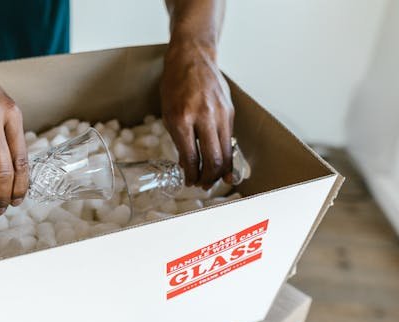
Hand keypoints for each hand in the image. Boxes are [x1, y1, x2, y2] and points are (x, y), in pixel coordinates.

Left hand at [160, 39, 233, 188]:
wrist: (193, 58)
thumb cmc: (175, 85)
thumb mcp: (168, 113)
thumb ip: (178, 140)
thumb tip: (187, 166)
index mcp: (182, 119)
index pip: (191, 158)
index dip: (192, 175)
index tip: (189, 183)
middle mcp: (204, 117)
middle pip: (214, 159)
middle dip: (208, 178)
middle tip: (202, 186)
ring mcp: (220, 114)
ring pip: (226, 152)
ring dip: (220, 170)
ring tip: (212, 179)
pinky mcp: (230, 112)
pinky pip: (229, 140)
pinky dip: (226, 155)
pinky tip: (221, 163)